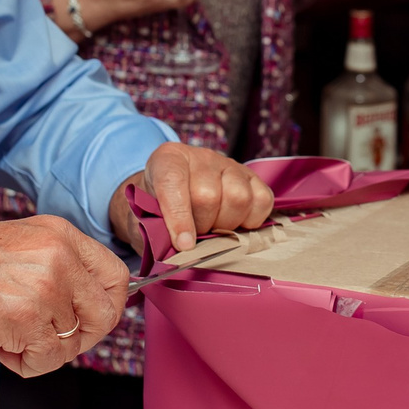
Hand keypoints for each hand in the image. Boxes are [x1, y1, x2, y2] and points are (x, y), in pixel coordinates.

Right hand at [0, 217, 128, 376]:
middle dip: (80, 338)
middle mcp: (59, 255)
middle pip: (105, 314)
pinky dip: (24, 363)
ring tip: (8, 336)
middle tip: (46, 341)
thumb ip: (57, 268)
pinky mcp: (26, 319)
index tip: (85, 322)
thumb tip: (85, 305)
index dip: (106, 308)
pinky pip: (47, 359)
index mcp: (59, 234)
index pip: (116, 277)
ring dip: (42, 352)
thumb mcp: (17, 248)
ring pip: (73, 343)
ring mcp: (45, 286)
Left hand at [108, 141, 275, 253]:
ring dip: (226, 225)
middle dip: (202, 226)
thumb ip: (158, 232)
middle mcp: (200, 157)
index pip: (173, 182)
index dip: (178, 217)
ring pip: (238, 198)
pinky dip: (251, 221)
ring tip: (214, 229)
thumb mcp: (146, 219)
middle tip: (195, 236)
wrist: (169, 198)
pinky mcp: (251, 177)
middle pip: (209, 195)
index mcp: (167, 160)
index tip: (184, 245)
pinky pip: (262, 201)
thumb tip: (183, 251)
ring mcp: (229, 164)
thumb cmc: (156, 211)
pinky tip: (234, 225)